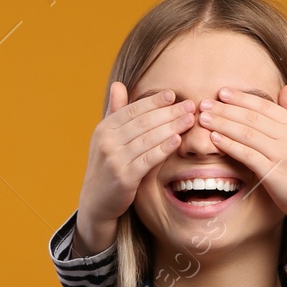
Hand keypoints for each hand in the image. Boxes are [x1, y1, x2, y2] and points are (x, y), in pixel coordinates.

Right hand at [73, 83, 192, 255]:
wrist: (96, 202)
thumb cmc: (106, 166)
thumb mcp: (106, 138)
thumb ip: (115, 112)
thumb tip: (118, 84)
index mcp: (104, 128)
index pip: (132, 109)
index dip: (154, 101)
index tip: (174, 95)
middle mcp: (107, 142)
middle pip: (143, 122)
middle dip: (169, 113)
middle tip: (190, 106)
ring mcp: (115, 160)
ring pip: (148, 139)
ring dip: (171, 127)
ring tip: (190, 120)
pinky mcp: (124, 178)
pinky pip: (148, 159)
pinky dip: (163, 148)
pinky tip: (178, 140)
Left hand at [198, 85, 286, 257]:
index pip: (264, 106)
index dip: (241, 98)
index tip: (222, 92)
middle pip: (252, 118)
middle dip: (225, 109)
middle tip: (204, 103)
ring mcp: (282, 155)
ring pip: (247, 134)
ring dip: (222, 124)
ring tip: (204, 119)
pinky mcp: (272, 173)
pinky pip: (247, 155)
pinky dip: (229, 145)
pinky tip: (214, 139)